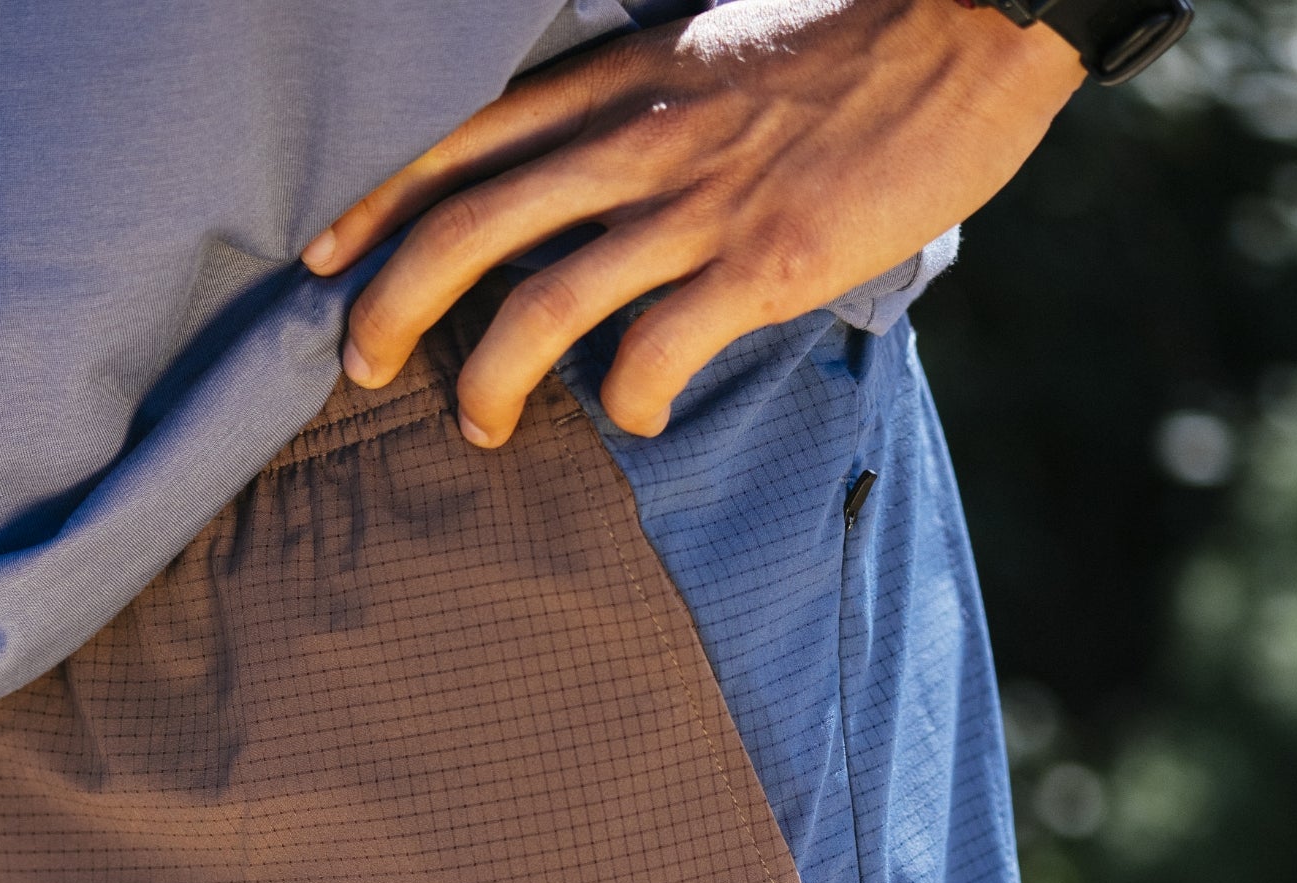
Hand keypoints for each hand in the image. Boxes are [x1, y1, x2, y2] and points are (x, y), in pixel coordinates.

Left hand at [302, 0, 1081, 442]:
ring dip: (485, 381)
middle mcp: (635, 139)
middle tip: (359, 365)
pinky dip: (628, 402)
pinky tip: (638, 418)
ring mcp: (697, 203)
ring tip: (476, 427)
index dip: (374, 202)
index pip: (459, 140)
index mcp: (616, 81)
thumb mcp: (707, 46)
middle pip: (466, 227)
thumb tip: (585, 174)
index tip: (321, 256)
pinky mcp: (763, 263)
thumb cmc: (849, 35)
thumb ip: (634, 105)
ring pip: (538, 306)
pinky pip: (654, 354)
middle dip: (390, 305)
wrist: (975, 9)